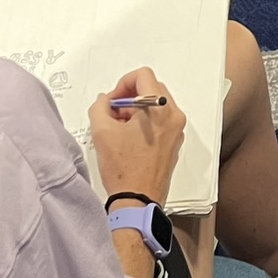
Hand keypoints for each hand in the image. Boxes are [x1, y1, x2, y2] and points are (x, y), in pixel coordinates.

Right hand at [87, 67, 184, 206]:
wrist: (137, 202)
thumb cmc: (124, 170)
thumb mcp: (102, 132)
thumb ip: (100, 107)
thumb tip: (104, 101)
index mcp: (160, 108)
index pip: (143, 75)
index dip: (123, 84)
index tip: (113, 101)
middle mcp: (173, 116)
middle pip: (151, 88)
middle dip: (129, 98)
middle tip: (113, 114)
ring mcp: (176, 130)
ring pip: (156, 105)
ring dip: (136, 110)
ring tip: (119, 129)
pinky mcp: (174, 143)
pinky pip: (160, 121)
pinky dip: (145, 123)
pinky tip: (128, 139)